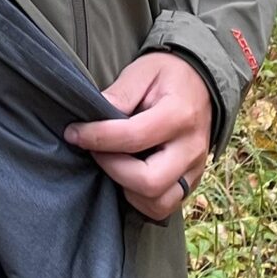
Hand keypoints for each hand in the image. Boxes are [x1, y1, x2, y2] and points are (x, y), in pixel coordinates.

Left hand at [63, 51, 213, 221]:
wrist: (202, 83)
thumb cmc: (168, 75)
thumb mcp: (142, 71)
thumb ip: (119, 93)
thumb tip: (90, 116)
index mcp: (178, 114)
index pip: (132, 137)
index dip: (96, 138)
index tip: (74, 133)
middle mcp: (191, 147)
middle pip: (149, 182)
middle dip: (112, 170)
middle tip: (96, 152)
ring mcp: (195, 168)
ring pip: (158, 202)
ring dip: (127, 189)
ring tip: (113, 164)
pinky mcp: (192, 181)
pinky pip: (164, 206)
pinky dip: (141, 199)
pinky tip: (128, 177)